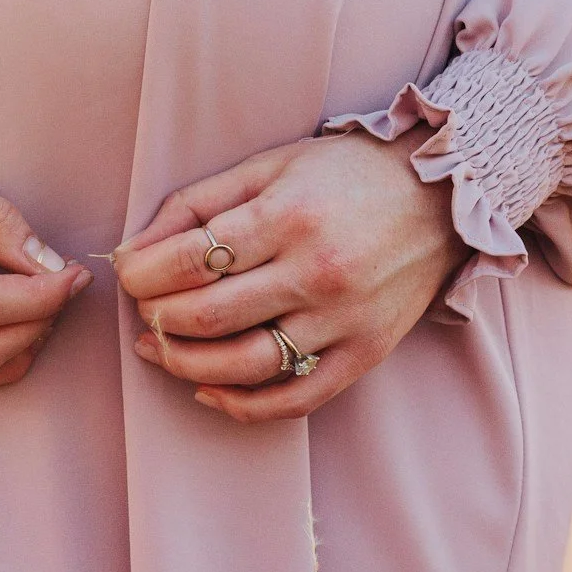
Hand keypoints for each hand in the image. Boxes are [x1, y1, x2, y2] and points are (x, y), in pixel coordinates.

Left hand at [112, 131, 466, 422]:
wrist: (442, 194)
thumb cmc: (346, 174)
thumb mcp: (269, 166)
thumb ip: (197, 204)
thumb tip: (133, 251)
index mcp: (288, 217)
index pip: (189, 261)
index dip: (141, 274)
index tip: (129, 273)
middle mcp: (317, 272)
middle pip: (207, 318)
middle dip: (156, 318)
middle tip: (145, 309)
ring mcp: (344, 319)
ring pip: (244, 366)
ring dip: (185, 366)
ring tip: (162, 348)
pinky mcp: (365, 353)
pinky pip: (295, 399)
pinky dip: (242, 405)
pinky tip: (209, 390)